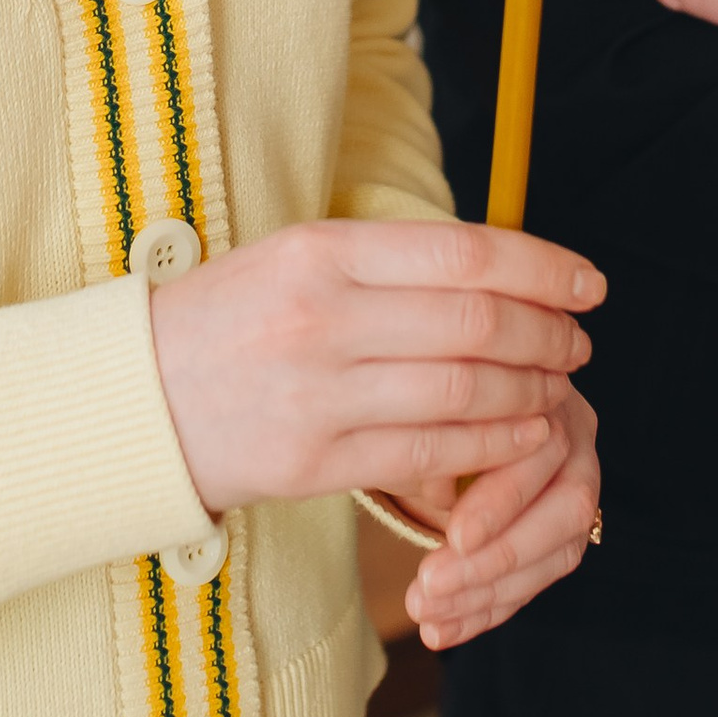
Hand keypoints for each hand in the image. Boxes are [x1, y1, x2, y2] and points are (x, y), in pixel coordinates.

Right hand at [147, 217, 598, 521]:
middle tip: (578, 341)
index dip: (542, 268)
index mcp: (321, 253)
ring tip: (556, 387)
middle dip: (547, 335)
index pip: (464, 254)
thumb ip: (384, 262)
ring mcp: (320, 396)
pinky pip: (429, 453)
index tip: (588, 283)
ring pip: (464, 392)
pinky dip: (490, 444)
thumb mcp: (291, 259)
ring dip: (530, 392)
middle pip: (477, 325)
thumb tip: (492, 268)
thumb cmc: (223, 320)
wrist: (129, 400)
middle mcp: (324, 319)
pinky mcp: (314, 463)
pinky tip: (520, 434)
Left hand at [397, 386, 600, 649]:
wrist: (466, 403)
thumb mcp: (436, 407)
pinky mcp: (565, 534)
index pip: (542, 452)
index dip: (503, 500)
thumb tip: (438, 491)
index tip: (454, 537)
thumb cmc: (443, 397)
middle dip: (497, 558)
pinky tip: (440, 631)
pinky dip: (486, 610)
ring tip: (427, 616)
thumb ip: (440, 440)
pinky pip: (536, 580)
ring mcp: (579, 489)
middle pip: (564, 509)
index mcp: (550, 396)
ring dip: (488, 594)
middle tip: (431, 587)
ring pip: (557, 552)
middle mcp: (578, 440)